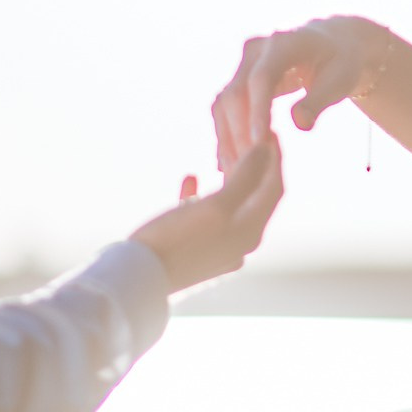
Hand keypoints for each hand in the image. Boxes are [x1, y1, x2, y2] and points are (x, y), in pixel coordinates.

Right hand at [129, 139, 283, 291]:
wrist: (136, 280)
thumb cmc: (176, 240)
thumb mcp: (215, 206)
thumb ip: (245, 178)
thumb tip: (266, 150)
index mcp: (250, 232)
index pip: (274, 189)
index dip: (275, 159)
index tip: (270, 131)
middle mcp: (239, 243)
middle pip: (254, 197)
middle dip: (254, 166)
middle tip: (249, 137)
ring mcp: (216, 249)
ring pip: (229, 206)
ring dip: (228, 179)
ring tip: (223, 152)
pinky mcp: (192, 251)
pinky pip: (202, 216)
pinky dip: (199, 195)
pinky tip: (190, 176)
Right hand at [212, 17, 386, 171]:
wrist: (332, 46)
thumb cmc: (341, 63)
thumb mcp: (339, 80)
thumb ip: (318, 101)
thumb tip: (300, 123)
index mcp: (283, 43)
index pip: (262, 78)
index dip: (257, 112)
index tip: (258, 144)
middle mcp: (255, 49)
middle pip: (236, 93)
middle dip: (240, 132)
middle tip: (247, 169)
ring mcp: (243, 63)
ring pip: (224, 103)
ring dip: (228, 138)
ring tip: (236, 172)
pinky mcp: (238, 79)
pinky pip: (225, 109)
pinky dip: (227, 135)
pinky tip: (229, 164)